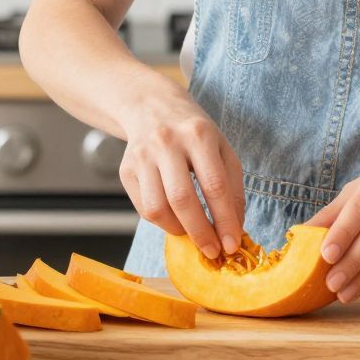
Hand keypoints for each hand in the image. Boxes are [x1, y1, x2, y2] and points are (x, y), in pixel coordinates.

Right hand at [119, 100, 244, 259]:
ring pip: (158, 208)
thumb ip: (232, 187)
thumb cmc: (194, 133)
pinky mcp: (125, 169)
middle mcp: (167, 142)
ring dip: (179, 231)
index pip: (214, 185)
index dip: (225, 220)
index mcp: (198, 133)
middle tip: (213, 251)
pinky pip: (144, 208)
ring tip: (193, 232)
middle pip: (183, 199)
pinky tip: (175, 218)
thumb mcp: (222, 149)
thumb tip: (234, 229)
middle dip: (201, 233)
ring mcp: (142, 155)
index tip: (232, 244)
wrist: (152, 107)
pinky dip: (162, 223)